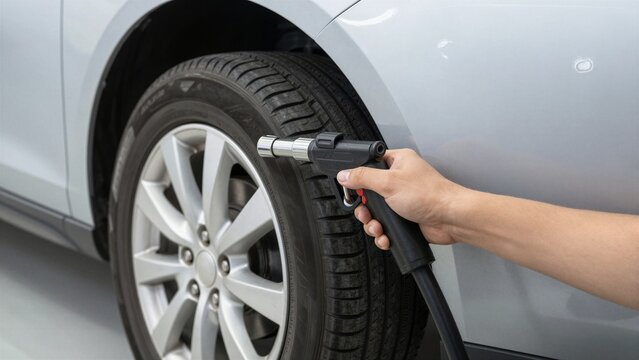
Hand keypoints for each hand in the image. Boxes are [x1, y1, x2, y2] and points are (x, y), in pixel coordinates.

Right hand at [337, 149, 463, 249]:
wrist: (451, 218)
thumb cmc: (430, 194)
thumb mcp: (389, 182)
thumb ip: (363, 177)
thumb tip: (344, 174)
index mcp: (397, 162)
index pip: (369, 165)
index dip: (359, 178)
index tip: (355, 190)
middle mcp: (399, 180)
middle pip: (369, 194)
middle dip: (365, 209)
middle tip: (366, 214)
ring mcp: (402, 200)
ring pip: (376, 213)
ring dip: (373, 224)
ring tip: (377, 228)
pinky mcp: (405, 218)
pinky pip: (386, 226)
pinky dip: (383, 234)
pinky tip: (385, 237)